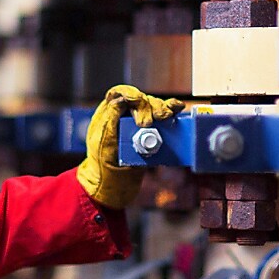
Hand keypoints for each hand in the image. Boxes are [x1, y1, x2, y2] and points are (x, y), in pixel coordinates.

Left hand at [76, 84, 183, 208]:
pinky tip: (177, 109)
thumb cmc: (103, 163)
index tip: (136, 101)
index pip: (120, 93)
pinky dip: (172, 111)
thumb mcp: (101, 142)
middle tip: (150, 122)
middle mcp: (126, 114)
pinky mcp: (155, 132)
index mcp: (110, 113)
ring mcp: (141, 122)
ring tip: (165, 117)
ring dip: (162, 109)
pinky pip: (165, 119)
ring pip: (154, 107)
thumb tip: (119, 101)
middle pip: (141, 100)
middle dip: (148, 107)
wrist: (114, 184)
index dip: (130, 94)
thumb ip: (109, 121)